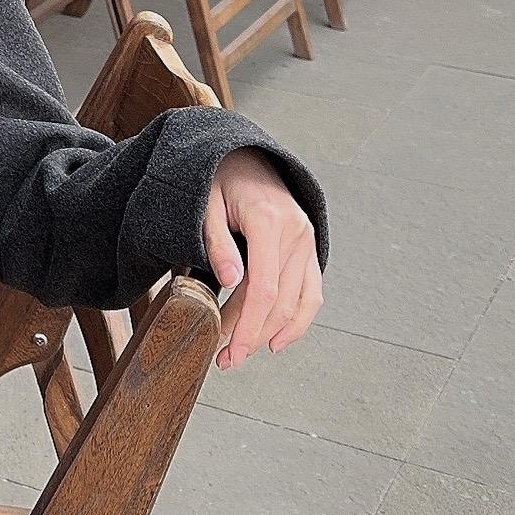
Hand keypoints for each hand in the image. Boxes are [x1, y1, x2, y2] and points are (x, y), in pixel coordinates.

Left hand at [201, 147, 321, 369]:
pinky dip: (299, 319)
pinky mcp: (308, 248)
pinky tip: (278, 340)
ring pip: (299, 301)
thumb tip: (231, 280)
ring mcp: (306, 241)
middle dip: (251, 335)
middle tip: (224, 359)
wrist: (241, 155)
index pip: (263, 288)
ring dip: (272, 334)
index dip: (246, 325)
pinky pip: (311, 291)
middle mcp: (296, 232)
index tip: (229, 351)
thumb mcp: (204, 203)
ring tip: (241, 354)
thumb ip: (216, 241)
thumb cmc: (216, 178)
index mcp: (269, 221)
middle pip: (279, 300)